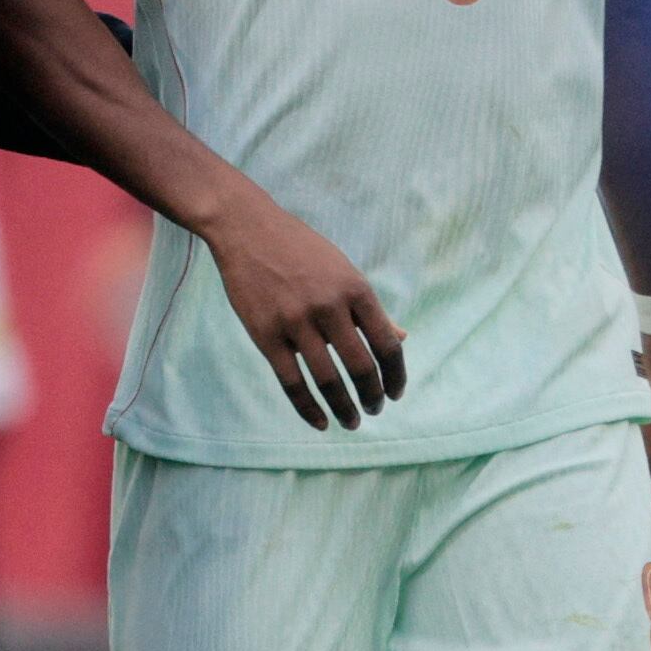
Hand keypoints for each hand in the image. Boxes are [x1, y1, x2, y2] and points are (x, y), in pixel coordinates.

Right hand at [201, 186, 406, 430]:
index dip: (395, 375)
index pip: (386, 344)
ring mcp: (296, 321)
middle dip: (372, 396)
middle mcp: (329, 306)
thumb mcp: (343, 270)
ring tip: (351, 421)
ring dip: (344, 409)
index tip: (395, 393)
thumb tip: (402, 338)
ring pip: (328, 381)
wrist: (248, 228)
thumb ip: (371, 307)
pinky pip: (292, 383)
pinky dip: (308, 408)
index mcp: (355, 288)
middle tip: (374, 409)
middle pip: (361, 367)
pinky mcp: (266, 334)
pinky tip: (320, 422)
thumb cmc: (301, 249)